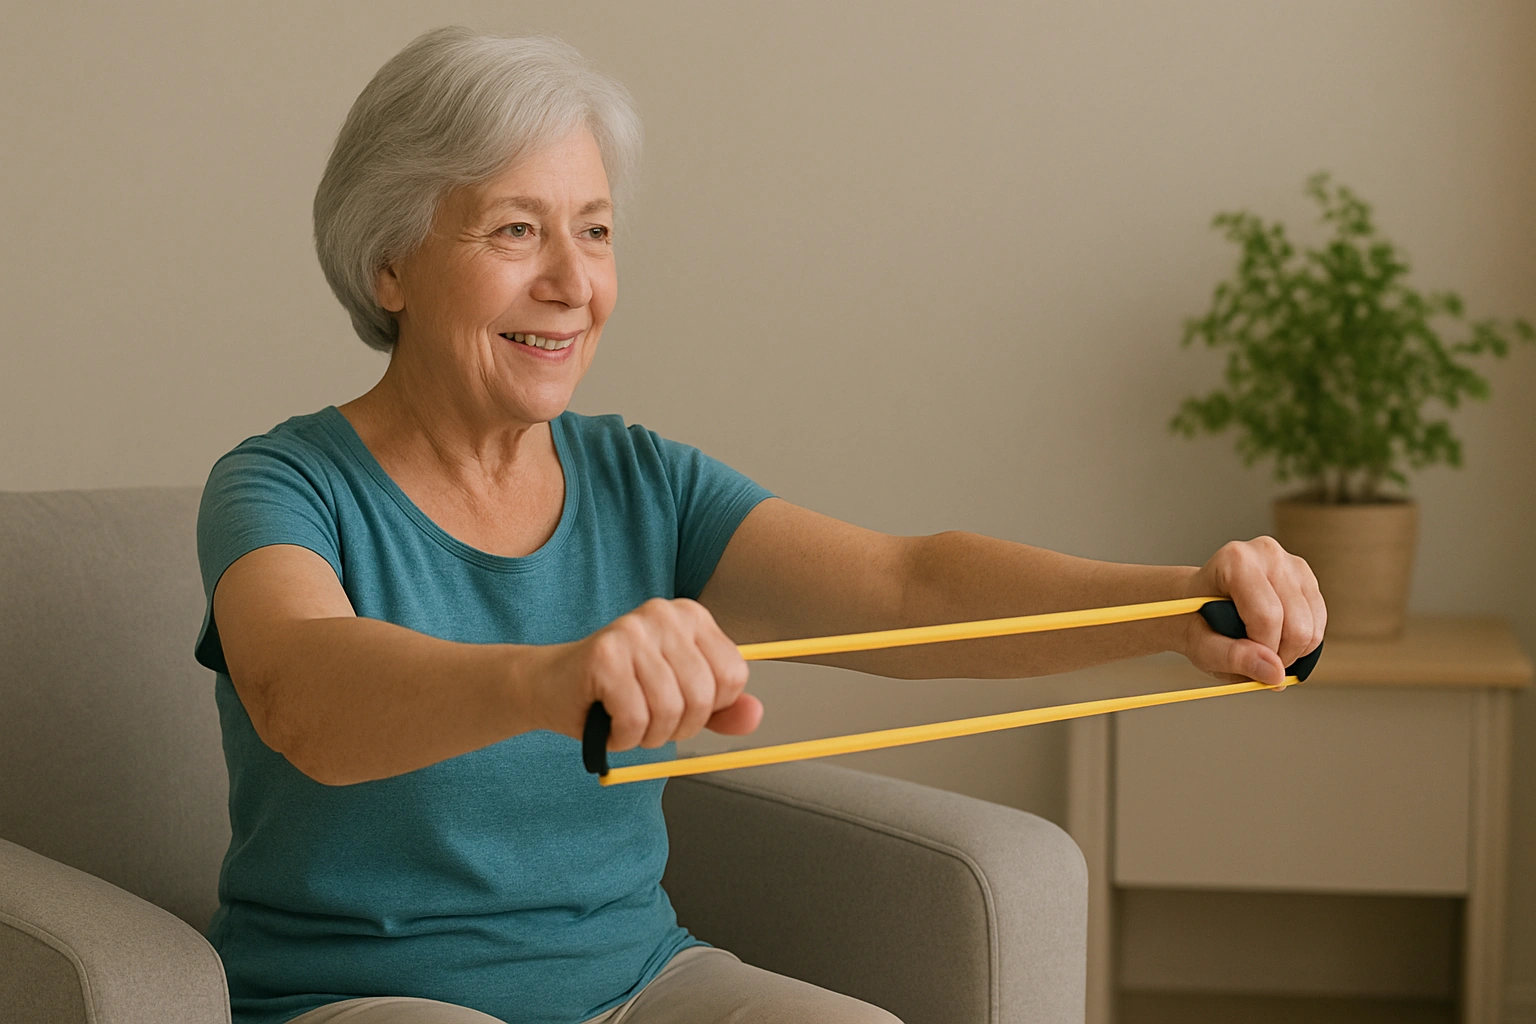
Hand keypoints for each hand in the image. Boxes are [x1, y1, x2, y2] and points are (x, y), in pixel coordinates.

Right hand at [538, 598, 761, 750]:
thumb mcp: (679, 699)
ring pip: (670, 710)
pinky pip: (635, 719)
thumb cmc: (618, 692)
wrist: (550, 686)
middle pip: (703, 695)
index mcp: (690, 616)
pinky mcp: (604, 655)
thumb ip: (720, 709)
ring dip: (648, 736)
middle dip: (679, 728)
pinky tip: (609, 725)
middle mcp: (663, 614)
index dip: (709, 708)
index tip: (678, 705)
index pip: (733, 675)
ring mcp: (632, 631)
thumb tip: (756, 716)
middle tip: (649, 723)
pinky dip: (623, 738)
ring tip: (626, 723)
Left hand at [1180, 537, 1326, 686]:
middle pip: (1296, 625)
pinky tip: (1278, 639)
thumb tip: (1275, 673)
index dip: (1263, 651)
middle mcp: (1267, 554)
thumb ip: (1234, 658)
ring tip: (1264, 650)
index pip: (1267, 617)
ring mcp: (1291, 563)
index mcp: (1236, 561)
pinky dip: (1303, 642)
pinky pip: (1319, 623)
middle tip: (1257, 661)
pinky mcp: (1307, 577)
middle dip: (1280, 656)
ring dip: (1292, 652)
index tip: (1247, 662)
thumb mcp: (1202, 646)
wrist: (1198, 604)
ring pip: (1312, 627)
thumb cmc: (1197, 621)